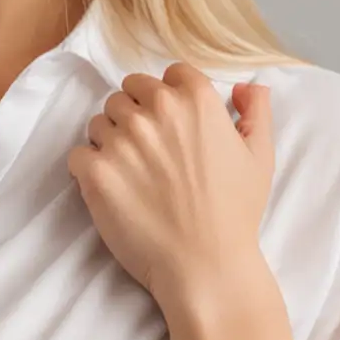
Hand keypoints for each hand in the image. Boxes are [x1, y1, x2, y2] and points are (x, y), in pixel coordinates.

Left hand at [66, 65, 274, 314]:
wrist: (206, 265)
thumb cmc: (235, 214)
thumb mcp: (260, 157)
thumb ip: (257, 112)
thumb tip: (247, 86)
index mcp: (195, 100)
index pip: (167, 74)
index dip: (168, 97)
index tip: (171, 125)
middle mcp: (155, 112)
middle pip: (128, 94)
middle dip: (136, 116)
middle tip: (149, 154)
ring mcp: (122, 140)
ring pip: (101, 121)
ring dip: (110, 140)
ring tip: (131, 174)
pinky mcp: (96, 170)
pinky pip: (79, 153)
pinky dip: (88, 168)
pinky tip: (111, 188)